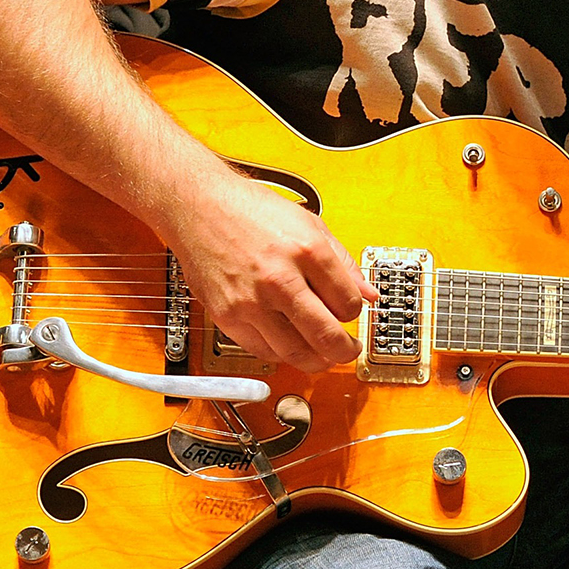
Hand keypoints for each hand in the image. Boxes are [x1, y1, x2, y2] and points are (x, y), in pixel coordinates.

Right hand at [165, 174, 375, 372]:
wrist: (200, 208)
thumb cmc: (252, 211)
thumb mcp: (310, 224)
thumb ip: (343, 262)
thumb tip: (369, 293)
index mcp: (307, 252)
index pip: (348, 304)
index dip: (355, 314)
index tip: (351, 314)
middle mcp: (280, 279)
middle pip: (326, 336)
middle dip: (345, 351)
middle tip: (348, 351)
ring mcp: (251, 302)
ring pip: (295, 353)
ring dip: (316, 361)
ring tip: (323, 355)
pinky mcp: (227, 316)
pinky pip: (263, 351)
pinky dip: (282, 355)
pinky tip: (291, 345)